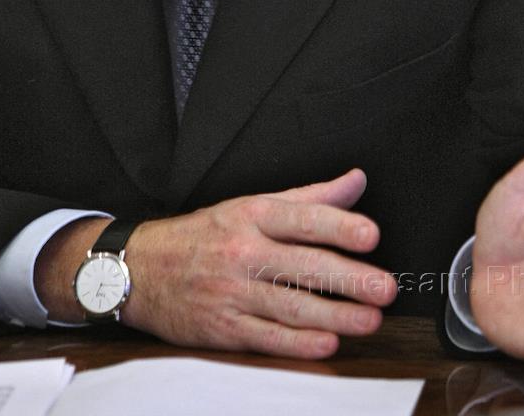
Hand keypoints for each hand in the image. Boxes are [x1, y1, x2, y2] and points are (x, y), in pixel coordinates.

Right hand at [36, 168, 396, 357]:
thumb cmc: (204, 235)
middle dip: (348, 278)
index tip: (370, 235)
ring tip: (370, 320)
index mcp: (251, 215)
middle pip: (302, 265)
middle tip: (383, 287)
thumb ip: (309, 197)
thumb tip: (355, 182)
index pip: (302, 218)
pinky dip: (299, 342)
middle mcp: (243, 251)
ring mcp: (232, 292)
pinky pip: (267, 336)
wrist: (140, 268)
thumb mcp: (252, 204)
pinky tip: (327, 341)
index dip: (339, 226)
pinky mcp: (223, 328)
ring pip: (290, 305)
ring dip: (335, 315)